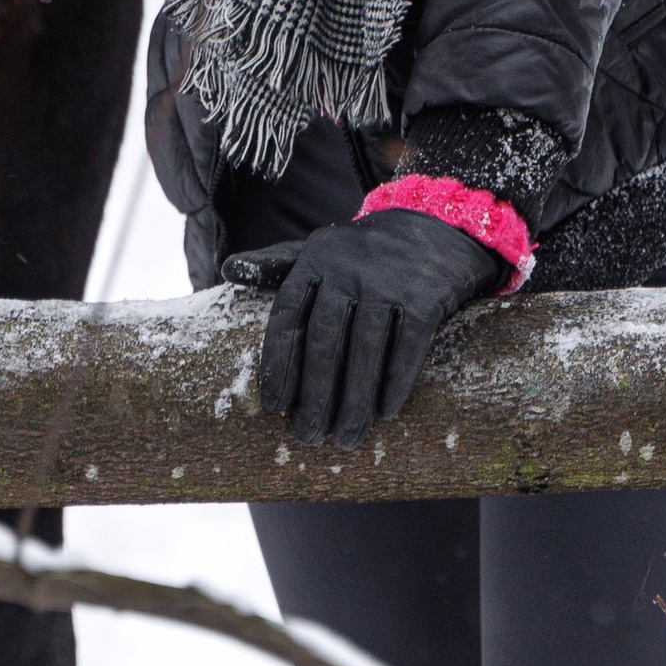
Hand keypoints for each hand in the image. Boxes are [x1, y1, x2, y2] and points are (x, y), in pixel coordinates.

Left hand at [225, 210, 507, 447]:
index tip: (274, 407)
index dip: (278, 365)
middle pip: (324, 341)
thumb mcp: (320, 251)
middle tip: (308, 436)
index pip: (288, 318)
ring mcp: (389, 281)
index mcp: (315, 260)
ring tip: (346, 438)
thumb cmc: (366, 254)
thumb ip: (276, 265)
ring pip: (365, 349)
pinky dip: (395, 381)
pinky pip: (407, 346)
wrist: (437, 227)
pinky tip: (385, 412)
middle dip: (315, 395)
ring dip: (354, 400)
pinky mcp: (425, 295)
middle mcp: (348, 268)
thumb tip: (228, 269)